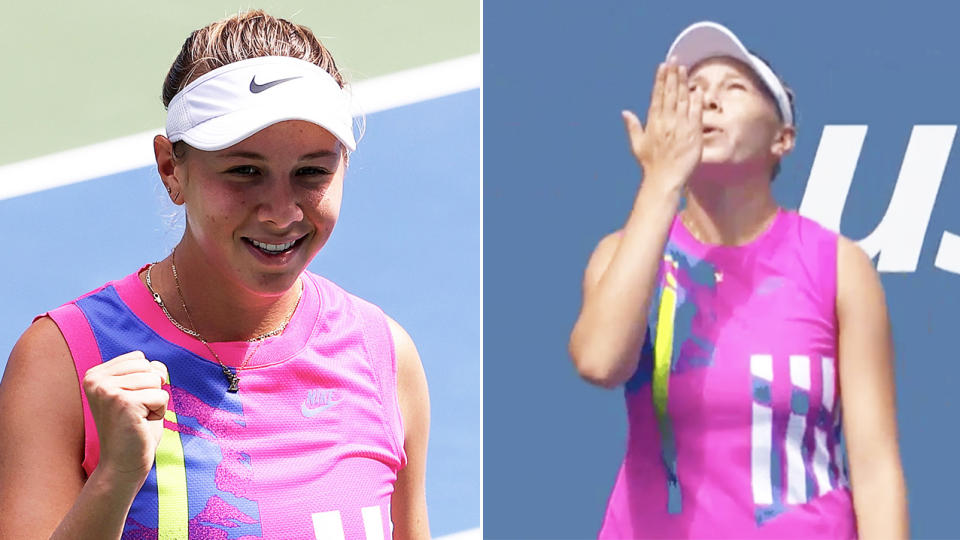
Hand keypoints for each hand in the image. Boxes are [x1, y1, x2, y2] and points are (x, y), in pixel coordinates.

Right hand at [82, 351, 168, 483]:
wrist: (122, 464)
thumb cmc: (133, 429)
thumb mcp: (137, 392)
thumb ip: (146, 373)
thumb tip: (159, 368)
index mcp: (95, 374)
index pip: (139, 358)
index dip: (145, 381)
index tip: (130, 403)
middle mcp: (96, 380)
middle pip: (149, 367)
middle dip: (152, 390)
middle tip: (135, 413)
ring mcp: (108, 391)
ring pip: (156, 380)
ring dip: (155, 402)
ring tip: (138, 418)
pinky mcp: (124, 403)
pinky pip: (161, 396)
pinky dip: (159, 412)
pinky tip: (141, 424)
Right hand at [623, 61, 703, 189]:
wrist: (665, 179)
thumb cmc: (652, 164)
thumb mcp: (638, 145)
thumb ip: (633, 126)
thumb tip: (625, 112)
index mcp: (653, 122)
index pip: (657, 95)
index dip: (660, 80)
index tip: (663, 66)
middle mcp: (666, 121)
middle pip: (669, 93)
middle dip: (672, 75)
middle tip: (674, 60)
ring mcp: (680, 126)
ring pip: (682, 99)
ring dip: (683, 82)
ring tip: (684, 68)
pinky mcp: (693, 132)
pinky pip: (695, 112)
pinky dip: (696, 100)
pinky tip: (696, 89)